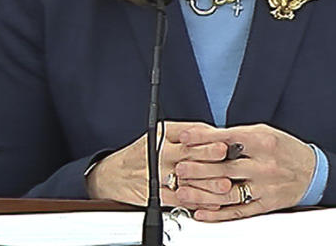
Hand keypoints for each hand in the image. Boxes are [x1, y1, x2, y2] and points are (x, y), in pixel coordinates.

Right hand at [85, 121, 233, 207]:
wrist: (112, 175)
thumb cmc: (142, 153)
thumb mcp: (160, 134)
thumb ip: (188, 133)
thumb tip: (216, 134)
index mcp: (162, 136)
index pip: (187, 134)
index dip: (206, 137)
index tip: (222, 139)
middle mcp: (159, 154)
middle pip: (186, 154)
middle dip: (206, 154)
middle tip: (224, 154)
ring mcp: (156, 176)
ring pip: (185, 179)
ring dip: (206, 183)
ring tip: (223, 184)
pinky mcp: (155, 195)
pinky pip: (177, 199)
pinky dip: (195, 202)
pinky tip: (210, 203)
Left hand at [171, 123, 315, 220]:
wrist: (313, 171)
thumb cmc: (285, 149)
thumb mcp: (263, 133)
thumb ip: (236, 136)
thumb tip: (206, 136)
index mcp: (262, 141)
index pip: (226, 139)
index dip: (202, 138)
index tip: (184, 137)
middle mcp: (263, 164)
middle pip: (225, 167)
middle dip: (198, 168)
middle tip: (180, 168)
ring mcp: (264, 186)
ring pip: (228, 192)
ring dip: (202, 194)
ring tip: (183, 192)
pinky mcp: (265, 204)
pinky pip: (238, 211)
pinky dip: (218, 214)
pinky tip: (202, 213)